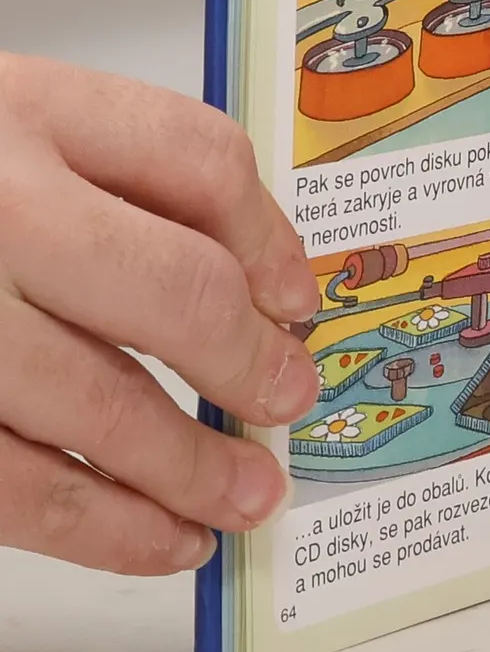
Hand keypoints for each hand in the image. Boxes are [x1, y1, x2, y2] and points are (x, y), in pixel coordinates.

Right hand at [0, 56, 320, 573]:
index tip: (298, 300)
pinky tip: (156, 540)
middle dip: (251, 364)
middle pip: (177, 290)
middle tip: (285, 401)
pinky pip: (13, 486)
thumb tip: (261, 282)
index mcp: (22, 111)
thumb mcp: (7, 121)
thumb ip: (119, 177)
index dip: (271, 239)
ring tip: (246, 498)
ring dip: (190, 469)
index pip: (199, 160)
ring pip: (98, 407)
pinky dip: (100, 526)